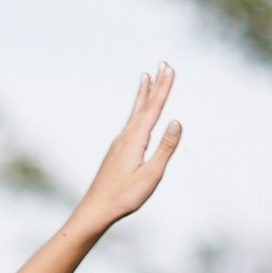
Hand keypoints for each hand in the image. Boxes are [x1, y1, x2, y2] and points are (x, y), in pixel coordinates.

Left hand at [70, 64, 182, 229]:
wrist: (96, 209)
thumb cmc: (124, 196)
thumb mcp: (151, 174)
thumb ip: (164, 148)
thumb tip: (175, 122)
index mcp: (135, 140)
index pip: (153, 108)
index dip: (163, 88)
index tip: (170, 69)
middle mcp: (125, 136)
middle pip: (144, 105)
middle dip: (155, 84)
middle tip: (163, 64)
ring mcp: (119, 143)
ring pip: (135, 112)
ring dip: (143, 94)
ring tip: (146, 77)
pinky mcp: (116, 151)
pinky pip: (130, 123)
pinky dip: (137, 111)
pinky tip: (137, 113)